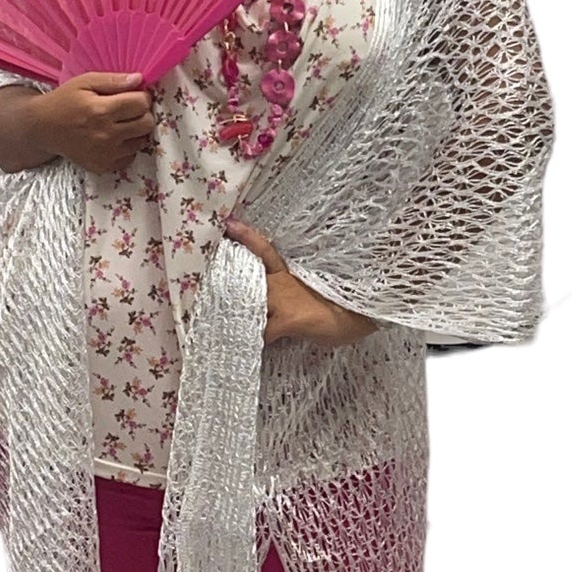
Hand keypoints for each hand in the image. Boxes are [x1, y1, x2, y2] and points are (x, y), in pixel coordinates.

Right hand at [31, 71, 155, 173]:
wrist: (43, 128)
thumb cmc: (65, 101)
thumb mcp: (85, 82)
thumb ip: (113, 80)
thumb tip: (139, 79)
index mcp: (101, 110)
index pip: (141, 103)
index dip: (142, 96)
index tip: (134, 95)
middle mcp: (105, 134)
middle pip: (146, 124)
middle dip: (143, 113)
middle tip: (130, 109)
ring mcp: (105, 154)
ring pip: (141, 141)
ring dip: (136, 131)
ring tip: (121, 123)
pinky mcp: (103, 166)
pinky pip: (130, 157)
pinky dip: (127, 147)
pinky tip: (115, 138)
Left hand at [221, 216, 379, 345]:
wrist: (365, 311)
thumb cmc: (345, 303)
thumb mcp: (319, 288)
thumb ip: (295, 291)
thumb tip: (277, 302)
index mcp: (289, 272)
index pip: (264, 249)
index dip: (246, 236)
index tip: (228, 223)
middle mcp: (282, 282)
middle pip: (245, 281)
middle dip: (226, 286)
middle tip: (206, 289)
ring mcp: (283, 299)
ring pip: (248, 306)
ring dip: (236, 317)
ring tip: (219, 327)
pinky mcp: (288, 319)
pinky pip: (262, 332)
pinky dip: (254, 340)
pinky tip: (247, 347)